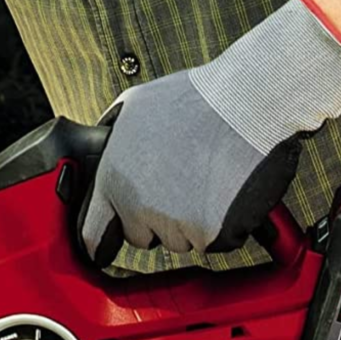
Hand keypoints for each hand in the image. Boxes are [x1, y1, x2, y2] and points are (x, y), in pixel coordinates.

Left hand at [80, 0, 340, 264]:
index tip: (110, 239)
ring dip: (192, 222)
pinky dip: (224, 225)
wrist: (247, 102)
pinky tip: (228, 190)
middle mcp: (139, 207)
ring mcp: (175, 224)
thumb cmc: (195, 98)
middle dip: (157, 220)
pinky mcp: (212, 234)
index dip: (103, 237)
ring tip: (208, 179)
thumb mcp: (133, 105)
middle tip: (181, 184)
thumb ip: (111, 137)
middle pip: (143, 237)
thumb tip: (101, 148)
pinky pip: (215, 242)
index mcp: (113, 180)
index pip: (93, 235)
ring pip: (181, 241)